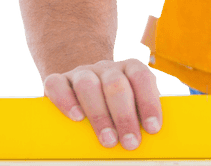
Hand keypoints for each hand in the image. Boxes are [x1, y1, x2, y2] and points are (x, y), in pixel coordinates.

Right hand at [43, 58, 162, 149]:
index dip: (149, 103)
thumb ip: (139, 115)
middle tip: (130, 143)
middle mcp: (106, 68)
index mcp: (129, 68)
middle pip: (116, 85)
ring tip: (107, 140)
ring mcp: (81, 72)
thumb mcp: (131, 104)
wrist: (81, 86)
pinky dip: (66, 101)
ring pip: (88, 85)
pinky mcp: (58, 80)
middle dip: (125, 116)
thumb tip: (151, 141)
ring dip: (99, 114)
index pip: (142, 78)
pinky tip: (76, 118)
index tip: (153, 129)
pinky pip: (57, 84)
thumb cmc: (114, 104)